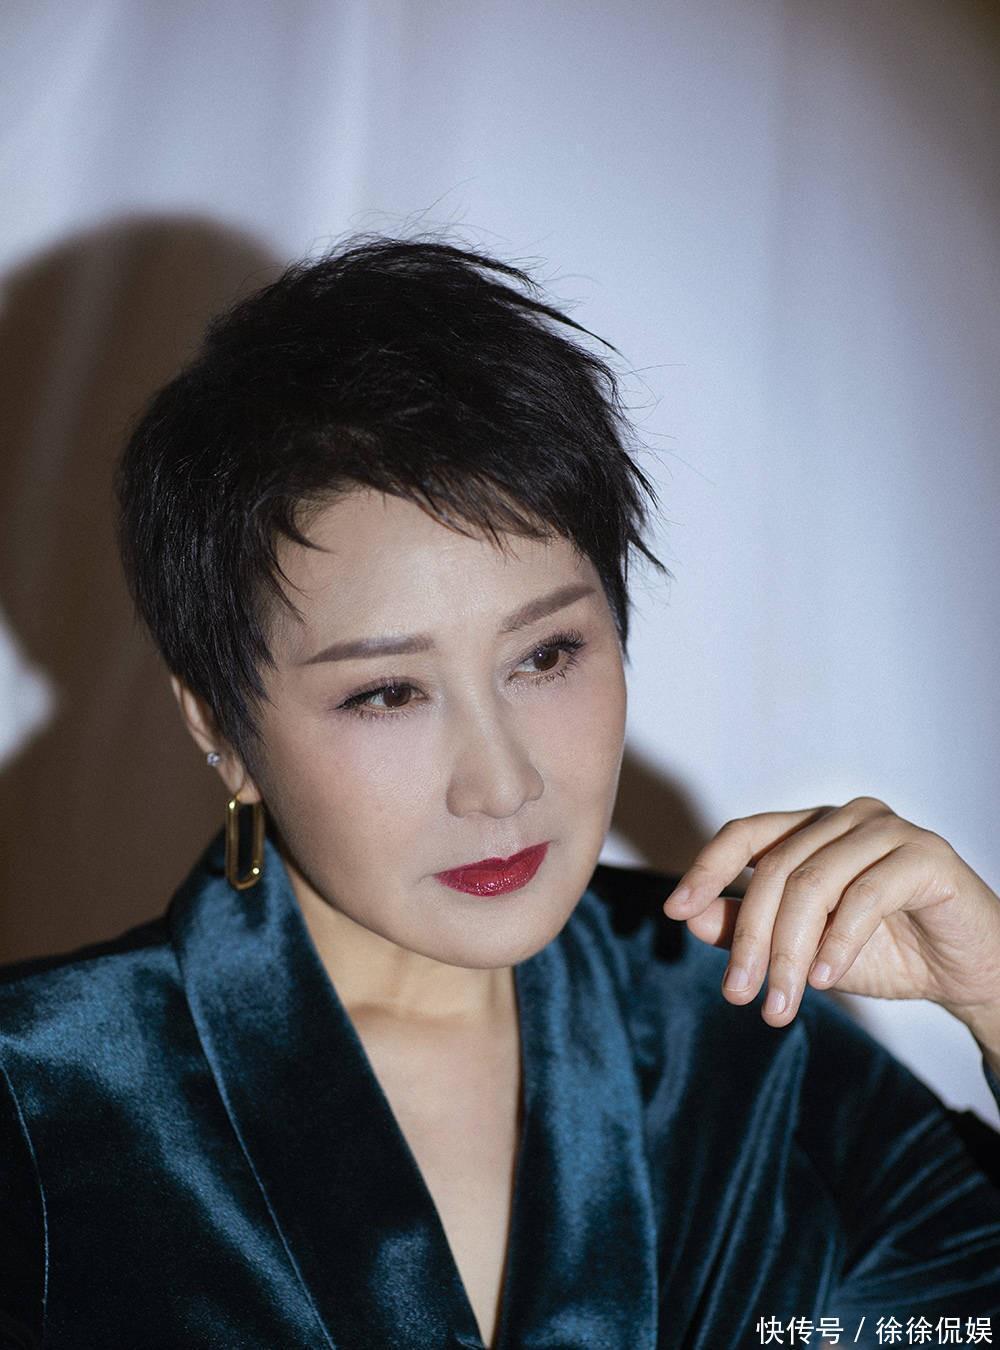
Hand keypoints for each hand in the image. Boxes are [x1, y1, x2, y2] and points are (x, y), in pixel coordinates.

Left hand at [662, 796, 999, 1027]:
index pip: (745, 833)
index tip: (673, 910)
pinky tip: (823, 979)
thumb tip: (688, 916)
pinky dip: (838, 942)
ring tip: (779, 1003)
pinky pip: (865, 895)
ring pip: (814, 882)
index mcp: (812, 827)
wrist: (969, 973)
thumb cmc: (885, 951)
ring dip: (788, 950)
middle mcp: (845, 817)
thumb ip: (747, 926)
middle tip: (738, 995)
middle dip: (750, 938)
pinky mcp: (924, 855)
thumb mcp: (803, 947)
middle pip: (775, 868)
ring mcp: (887, 829)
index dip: (706, 867)